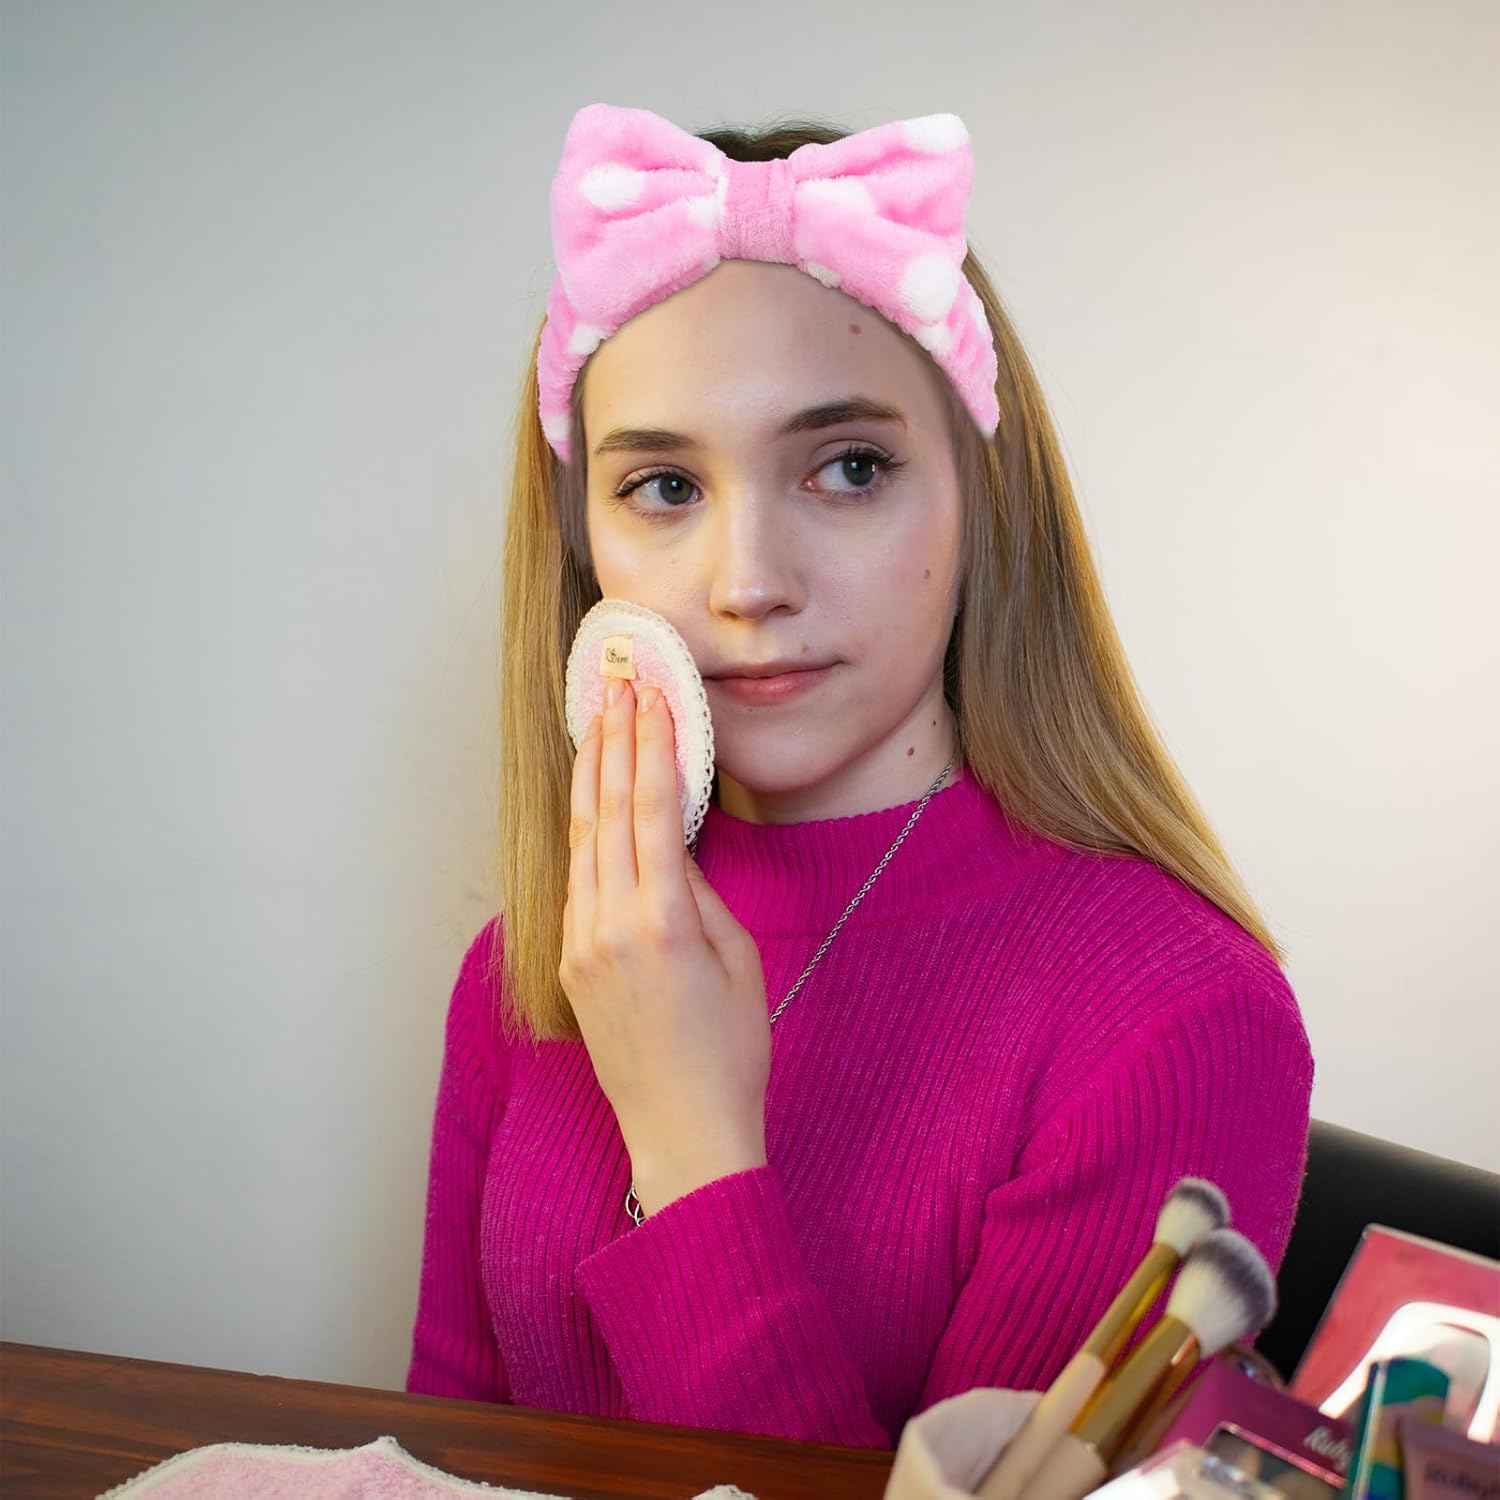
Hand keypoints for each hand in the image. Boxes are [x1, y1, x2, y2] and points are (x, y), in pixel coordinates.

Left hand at [561, 675, 770, 1215]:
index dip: (651, 746)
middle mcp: (609, 925)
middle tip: (617, 687)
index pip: (650, 810)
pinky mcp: (570, 962)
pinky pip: (575, 880)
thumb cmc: (730, 1051)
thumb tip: (671, 844)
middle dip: (613, 743)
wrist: (682, 1131)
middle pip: (606, 812)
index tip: (653, 697)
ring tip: (596, 723)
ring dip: (589, 777)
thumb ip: (700, 894)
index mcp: (661, 921)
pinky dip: (582, 829)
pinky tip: (587, 797)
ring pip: (580, 840)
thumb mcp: (738, 960)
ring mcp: (581, 945)